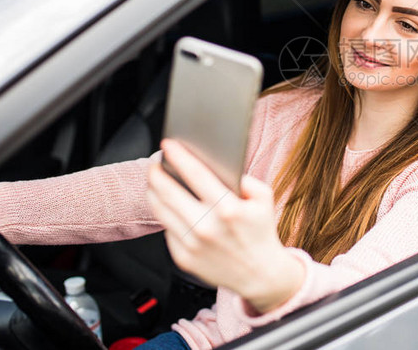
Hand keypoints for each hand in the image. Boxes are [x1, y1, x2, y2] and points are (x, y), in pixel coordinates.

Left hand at [146, 139, 304, 313]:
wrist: (260, 274)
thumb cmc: (260, 231)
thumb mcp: (263, 198)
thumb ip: (244, 177)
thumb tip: (217, 163)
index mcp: (228, 208)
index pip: (195, 174)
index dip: (178, 156)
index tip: (168, 144)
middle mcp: (207, 227)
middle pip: (168, 191)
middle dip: (157, 172)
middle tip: (155, 162)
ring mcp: (192, 244)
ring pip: (160, 210)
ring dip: (153, 191)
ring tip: (156, 182)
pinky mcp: (183, 258)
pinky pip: (167, 230)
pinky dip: (166, 215)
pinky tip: (170, 207)